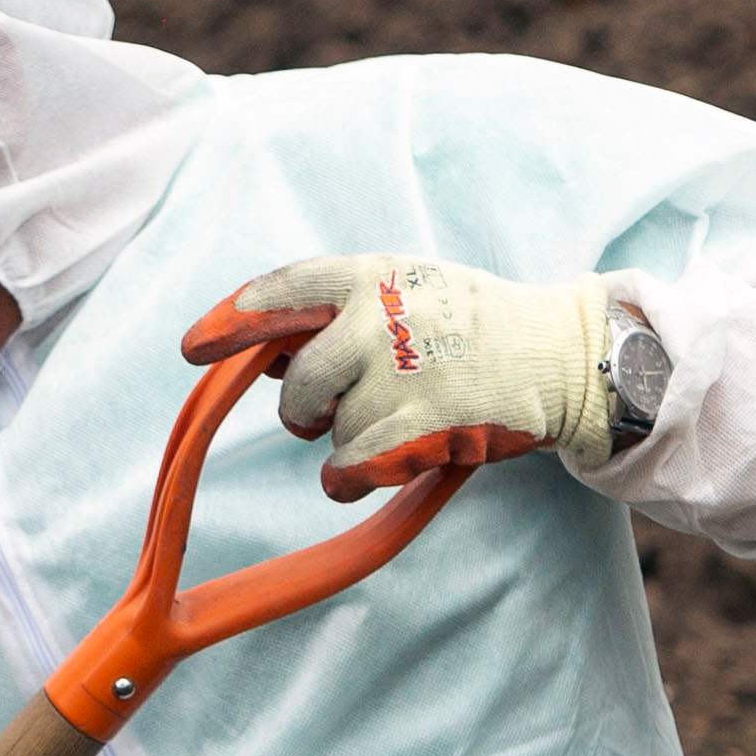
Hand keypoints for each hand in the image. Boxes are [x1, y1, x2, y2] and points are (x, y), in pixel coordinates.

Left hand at [185, 253, 621, 497]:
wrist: (561, 353)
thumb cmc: (470, 326)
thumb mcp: (406, 295)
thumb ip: (335, 318)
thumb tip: (260, 356)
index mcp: (373, 275)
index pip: (283, 292)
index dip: (232, 323)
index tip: (194, 349)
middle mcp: (382, 317)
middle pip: (298, 384)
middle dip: (305, 409)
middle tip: (332, 410)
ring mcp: (403, 372)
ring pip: (330, 434)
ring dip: (352, 442)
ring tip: (404, 419)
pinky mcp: (423, 426)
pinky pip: (347, 470)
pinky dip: (352, 479)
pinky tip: (381, 465)